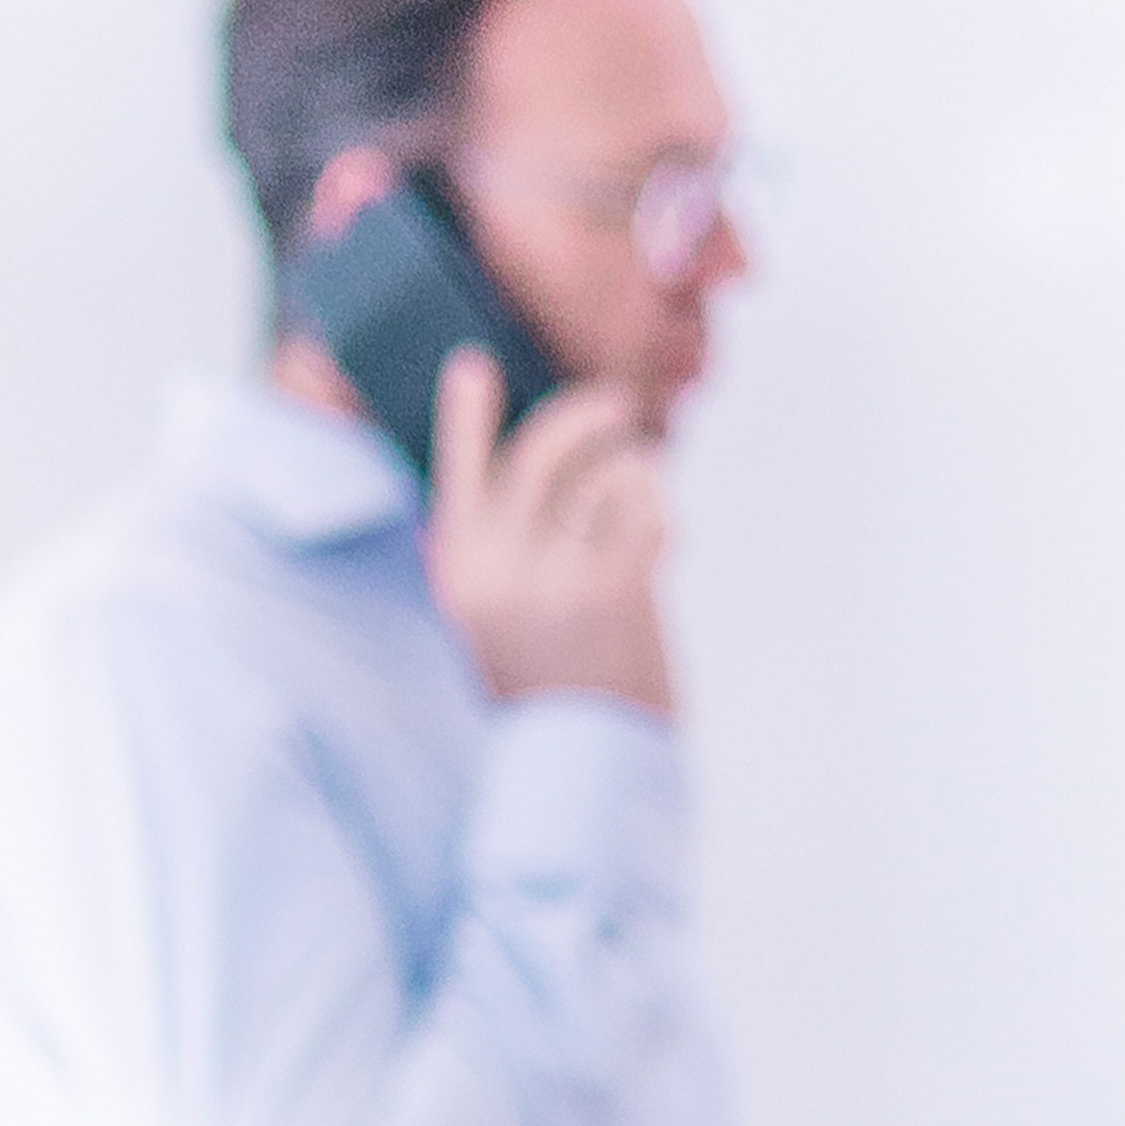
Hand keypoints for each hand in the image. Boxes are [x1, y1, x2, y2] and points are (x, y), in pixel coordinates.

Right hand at [427, 348, 673, 717]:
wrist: (587, 761)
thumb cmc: (549, 689)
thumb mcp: (492, 623)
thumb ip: (495, 556)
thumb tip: (518, 484)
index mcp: (459, 572)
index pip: (456, 473)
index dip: (464, 416)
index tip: (472, 364)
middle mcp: (497, 565)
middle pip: (542, 452)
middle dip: (586, 416)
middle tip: (619, 404)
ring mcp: (553, 573)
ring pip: (604, 474)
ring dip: (638, 468)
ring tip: (648, 487)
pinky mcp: (612, 586)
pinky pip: (645, 509)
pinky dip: (663, 508)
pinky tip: (668, 529)